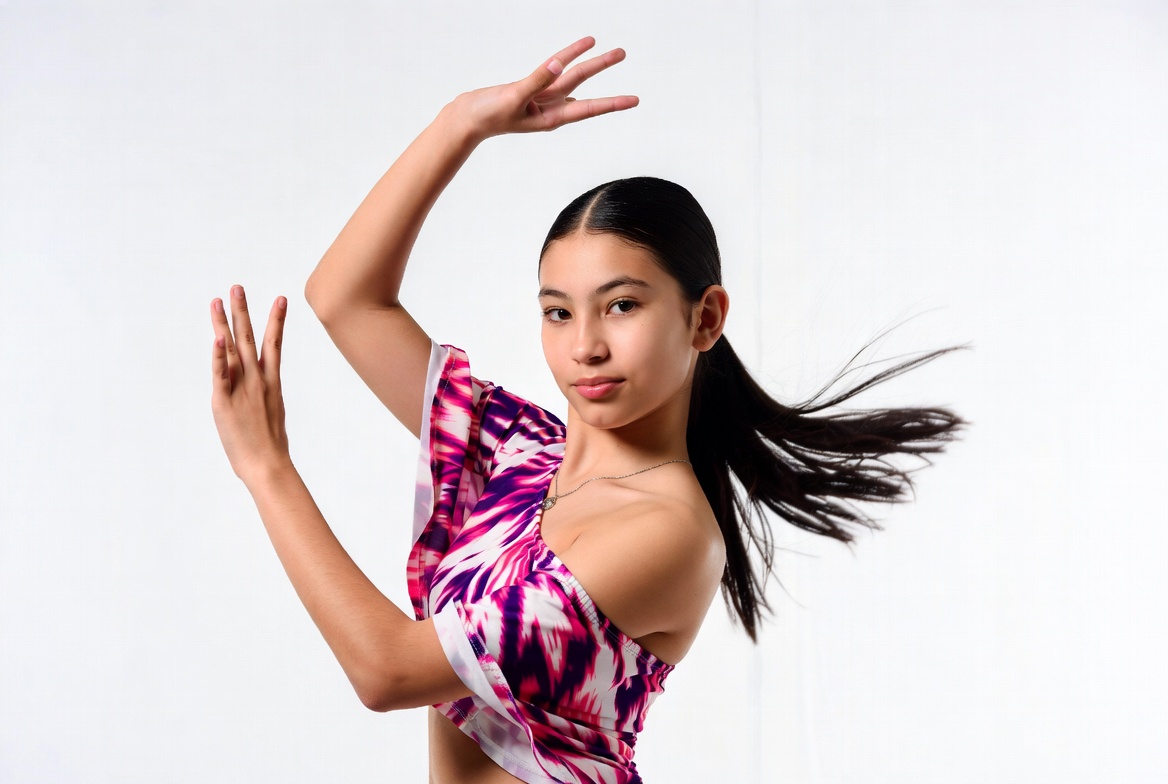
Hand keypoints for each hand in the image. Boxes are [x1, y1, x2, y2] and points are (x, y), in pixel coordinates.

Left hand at [210, 285, 290, 484]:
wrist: (268, 466)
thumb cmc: (271, 448)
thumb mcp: (272, 415)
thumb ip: (263, 398)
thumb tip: (262, 395)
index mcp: (271, 383)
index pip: (274, 344)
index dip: (276, 320)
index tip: (280, 298)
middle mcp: (257, 381)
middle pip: (249, 338)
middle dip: (243, 311)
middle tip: (237, 287)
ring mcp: (242, 390)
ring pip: (232, 349)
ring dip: (225, 323)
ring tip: (219, 300)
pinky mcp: (224, 403)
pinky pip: (220, 375)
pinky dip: (217, 356)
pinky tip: (217, 337)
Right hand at [452, 36, 637, 139]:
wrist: (466, 119)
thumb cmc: (488, 114)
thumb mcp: (514, 97)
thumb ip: (537, 80)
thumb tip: (560, 64)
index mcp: (551, 117)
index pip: (588, 107)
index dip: (613, 103)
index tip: (634, 100)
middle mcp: (551, 109)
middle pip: (582, 83)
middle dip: (601, 67)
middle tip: (622, 52)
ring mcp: (541, 100)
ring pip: (569, 76)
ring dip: (586, 62)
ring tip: (603, 47)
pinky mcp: (530, 91)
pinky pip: (552, 73)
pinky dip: (564, 64)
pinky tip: (575, 63)